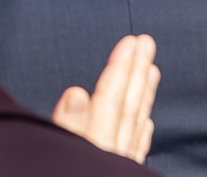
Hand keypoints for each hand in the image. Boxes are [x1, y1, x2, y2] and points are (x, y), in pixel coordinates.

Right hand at [52, 34, 157, 162]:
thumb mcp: (55, 153)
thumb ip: (67, 125)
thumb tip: (76, 94)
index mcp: (95, 143)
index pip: (109, 100)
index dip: (119, 69)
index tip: (130, 42)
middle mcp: (112, 153)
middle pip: (126, 107)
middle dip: (136, 72)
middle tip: (146, 43)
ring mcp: (119, 166)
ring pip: (134, 125)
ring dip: (142, 96)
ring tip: (151, 70)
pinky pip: (135, 150)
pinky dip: (140, 132)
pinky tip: (146, 121)